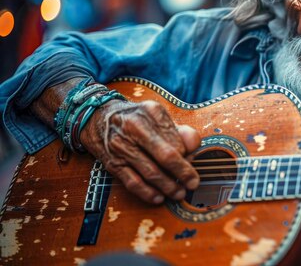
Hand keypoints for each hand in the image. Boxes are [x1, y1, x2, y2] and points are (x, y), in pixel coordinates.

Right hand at [80, 100, 200, 204]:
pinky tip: (159, 198)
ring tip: (179, 193)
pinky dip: (148, 193)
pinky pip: (133, 182)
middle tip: (193, 184)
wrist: (96, 117)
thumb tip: (194, 146)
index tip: (193, 164)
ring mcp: (121, 146)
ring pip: (151, 172)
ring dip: (168, 187)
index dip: (187, 156)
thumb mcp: (157, 116)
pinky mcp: (112, 162)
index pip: (177, 140)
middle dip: (183, 173)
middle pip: (166, 156)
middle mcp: (135, 127)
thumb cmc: (136, 118)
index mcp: (151, 112)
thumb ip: (178, 131)